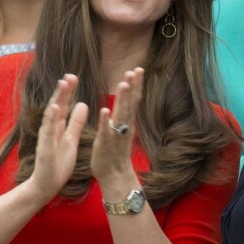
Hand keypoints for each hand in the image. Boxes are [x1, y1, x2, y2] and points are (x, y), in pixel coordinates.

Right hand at [31, 75, 88, 203]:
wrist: (46, 185)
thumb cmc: (58, 162)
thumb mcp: (71, 139)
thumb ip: (75, 122)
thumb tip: (82, 104)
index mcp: (57, 127)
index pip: (63, 105)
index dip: (68, 91)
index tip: (73, 76)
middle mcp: (50, 130)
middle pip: (57, 106)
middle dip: (62, 91)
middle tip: (69, 75)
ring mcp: (46, 139)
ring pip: (51, 116)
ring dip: (57, 100)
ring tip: (63, 85)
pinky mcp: (45, 149)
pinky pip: (49, 133)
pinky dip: (52, 120)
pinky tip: (56, 108)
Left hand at [91, 68, 144, 183]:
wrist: (114, 175)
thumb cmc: (115, 151)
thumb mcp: (122, 128)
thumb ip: (124, 113)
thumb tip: (127, 98)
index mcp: (127, 121)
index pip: (133, 100)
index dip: (136, 85)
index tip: (138, 69)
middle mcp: (125, 126)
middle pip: (130, 103)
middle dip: (132, 87)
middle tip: (135, 70)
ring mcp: (116, 135)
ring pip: (121, 115)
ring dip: (123, 99)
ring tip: (124, 84)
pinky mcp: (106, 144)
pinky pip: (106, 131)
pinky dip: (106, 121)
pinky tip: (104, 110)